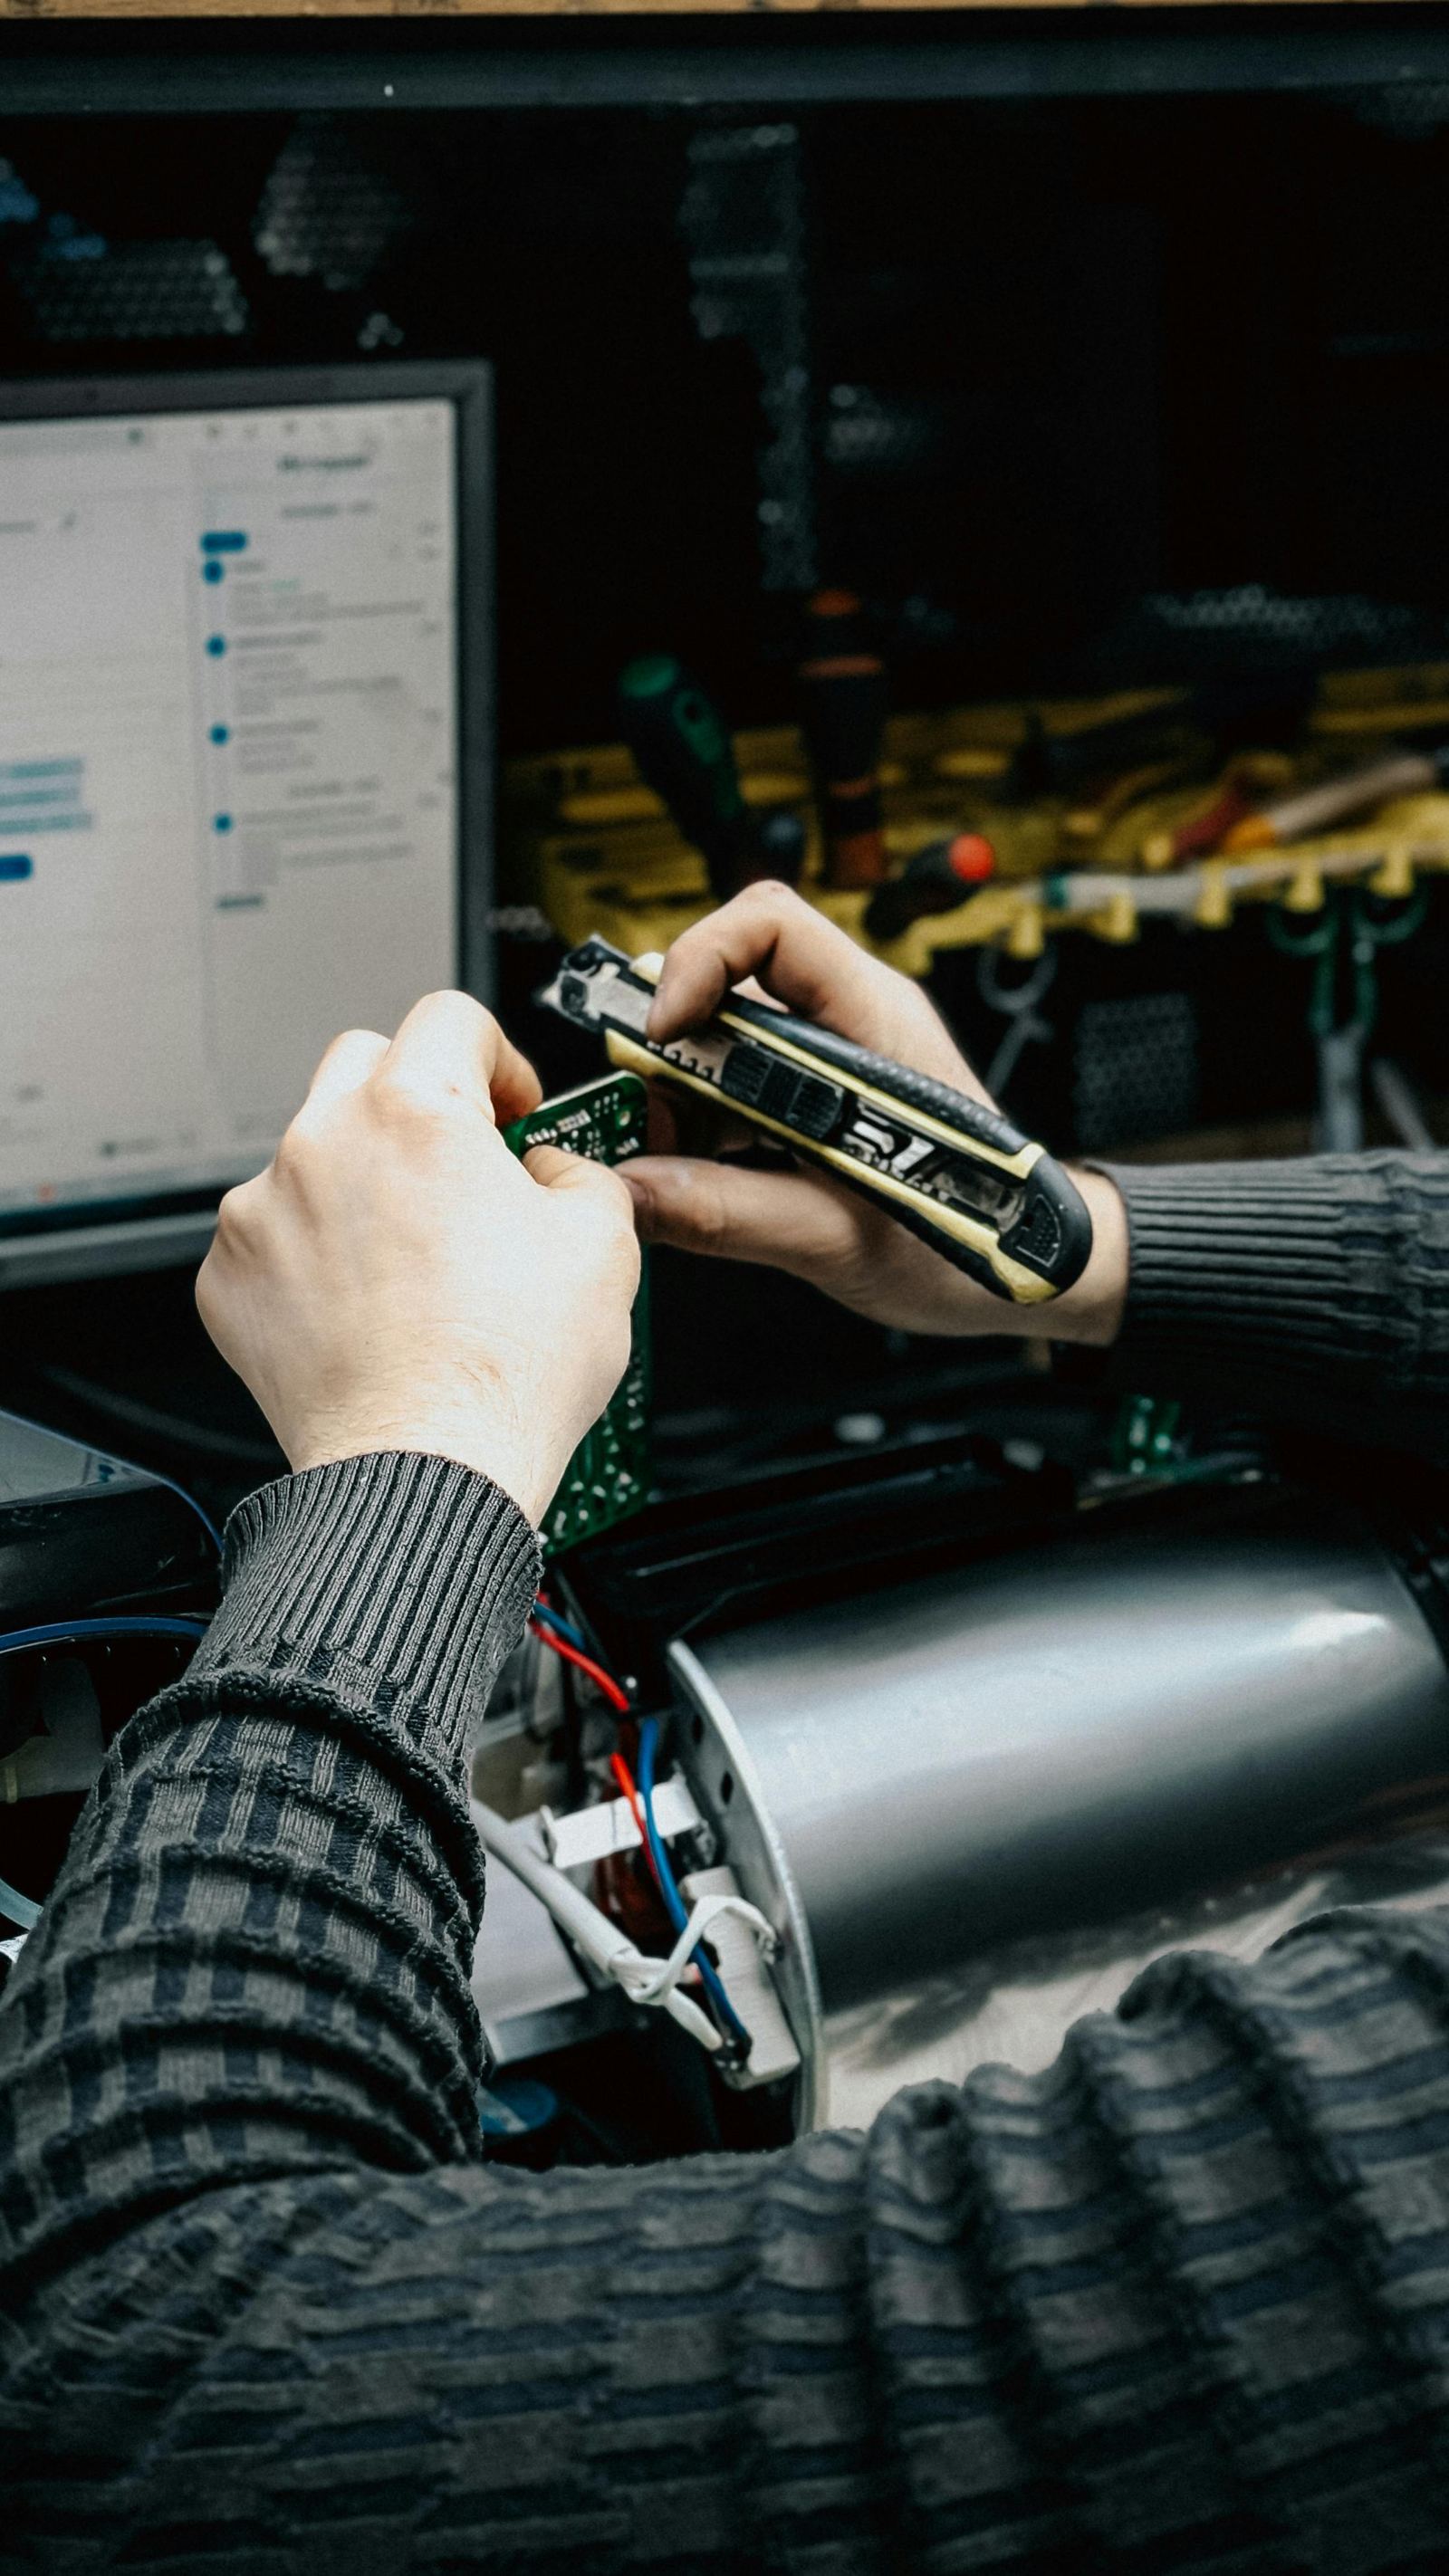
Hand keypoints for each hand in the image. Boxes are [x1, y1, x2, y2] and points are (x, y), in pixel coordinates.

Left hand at [196, 992, 639, 1527]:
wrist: (425, 1474)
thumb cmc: (506, 1373)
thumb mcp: (604, 1246)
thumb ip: (581, 1172)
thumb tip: (555, 1171)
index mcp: (415, 1113)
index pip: (452, 1018)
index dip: (498, 1057)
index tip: (510, 1108)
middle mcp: (322, 1144)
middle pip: (367, 1064)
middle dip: (419, 1100)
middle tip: (462, 1166)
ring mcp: (262, 1212)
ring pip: (314, 1153)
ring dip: (363, 1181)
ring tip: (417, 1261)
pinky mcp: (228, 1278)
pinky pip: (273, 1235)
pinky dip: (314, 1255)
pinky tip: (367, 1308)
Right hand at [620, 882, 1126, 1342]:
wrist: (1027, 1265)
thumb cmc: (969, 1242)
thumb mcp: (836, 1240)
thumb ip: (729, 1214)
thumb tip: (635, 1191)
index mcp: (874, 1023)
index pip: (771, 927)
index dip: (699, 961)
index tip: (659, 1030)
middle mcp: (857, 1019)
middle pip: (735, 976)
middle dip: (676, 1041)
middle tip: (650, 1112)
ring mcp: (842, 1054)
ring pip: (732, 1031)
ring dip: (687, 1085)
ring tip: (676, 1154)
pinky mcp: (830, 1093)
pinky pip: (747, 1076)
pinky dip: (709, 1115)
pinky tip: (704, 1169)